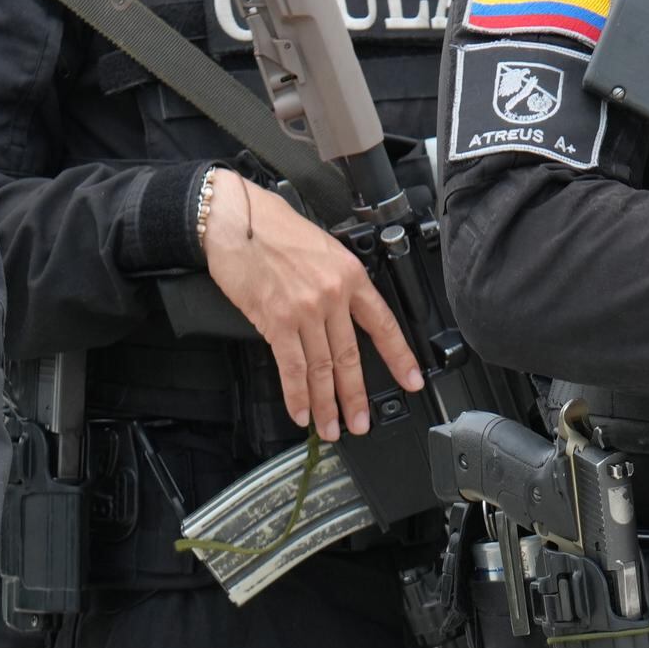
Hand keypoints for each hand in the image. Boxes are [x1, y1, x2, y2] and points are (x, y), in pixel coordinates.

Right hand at [202, 174, 419, 441]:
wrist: (237, 220)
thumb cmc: (274, 229)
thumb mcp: (324, 249)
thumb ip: (338, 284)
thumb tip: (341, 320)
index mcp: (350, 275)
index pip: (383, 324)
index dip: (399, 357)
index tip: (411, 380)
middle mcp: (332, 296)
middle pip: (350, 356)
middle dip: (356, 396)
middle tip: (362, 422)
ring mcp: (304, 311)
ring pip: (321, 368)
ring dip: (326, 404)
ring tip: (331, 427)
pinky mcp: (276, 321)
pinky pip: (291, 366)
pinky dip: (296, 394)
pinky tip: (300, 412)